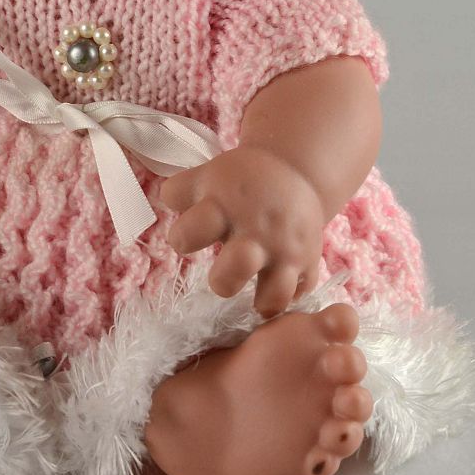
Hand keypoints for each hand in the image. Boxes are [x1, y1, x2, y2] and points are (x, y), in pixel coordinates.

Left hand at [159, 145, 324, 316]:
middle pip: (234, 270)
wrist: (292, 171)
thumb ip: (180, 193)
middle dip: (222, 281)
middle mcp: (256, 231)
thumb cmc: (239, 181)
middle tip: (224, 275)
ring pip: (275, 294)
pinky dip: (290, 299)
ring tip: (257, 298)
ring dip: (263, 303)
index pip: (189, 233)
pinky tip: (279, 292)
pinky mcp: (309, 261)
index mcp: (224, 206)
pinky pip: (302, 294)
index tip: (189, 239)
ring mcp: (285, 249)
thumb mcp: (207, 175)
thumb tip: (164, 203)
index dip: (183, 239)